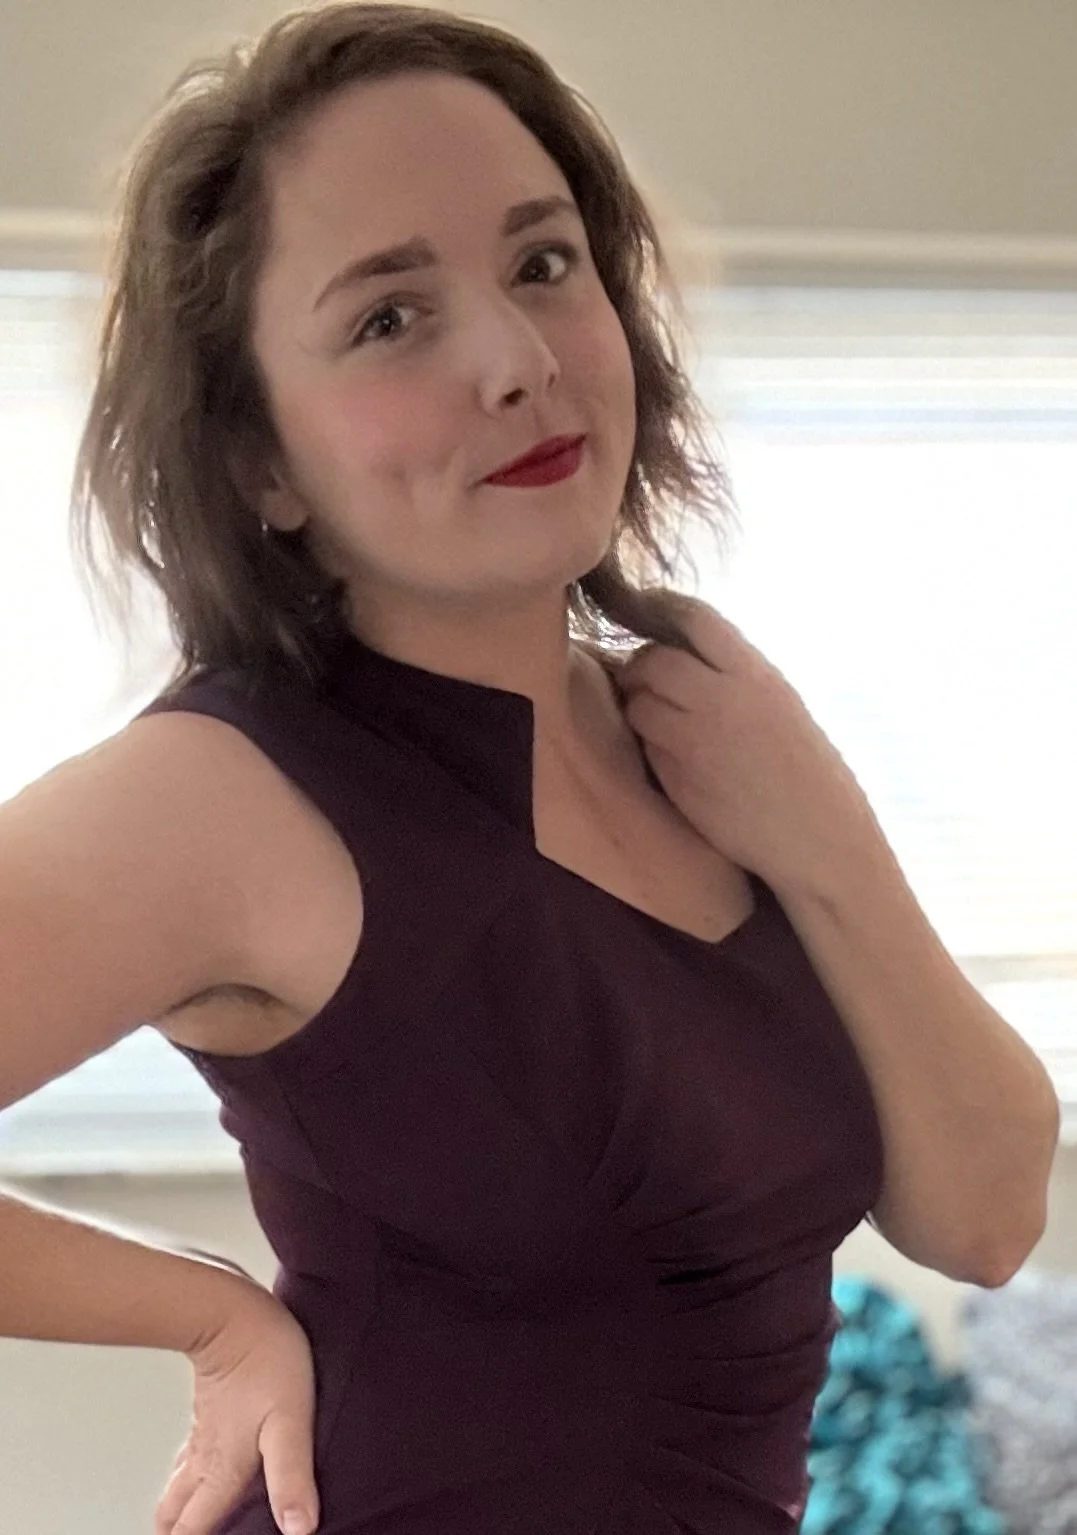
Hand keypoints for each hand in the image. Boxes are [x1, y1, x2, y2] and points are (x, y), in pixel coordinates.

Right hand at [155, 1282, 318, 1534]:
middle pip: (173, 1518)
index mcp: (222, 1471)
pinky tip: (206, 1472)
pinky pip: (187, 1459)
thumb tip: (300, 1530)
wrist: (234, 1308)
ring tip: (192, 1525)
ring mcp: (201, 1435)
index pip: (190, 1532)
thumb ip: (291, 1479)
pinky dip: (188, 1481)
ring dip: (178, 1513)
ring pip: (175, 1489)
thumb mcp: (289, 1423)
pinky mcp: (206, 1411)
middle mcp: (204, 1460)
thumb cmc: (267, 1359)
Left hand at [616, 595, 884, 897]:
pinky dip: (650, 746)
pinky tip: (674, 759)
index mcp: (755, 675)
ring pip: (638, 705)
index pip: (694, 618)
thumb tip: (681, 651)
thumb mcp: (780, 703)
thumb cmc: (808, 772)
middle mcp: (720, 700)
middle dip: (640, 667)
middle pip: (652, 660)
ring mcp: (694, 741)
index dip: (660, 606)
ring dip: (639, 708)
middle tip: (644, 680)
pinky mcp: (677, 780)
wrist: (818, 837)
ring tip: (660, 722)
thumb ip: (734, 676)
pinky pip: (646, 748)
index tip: (644, 605)